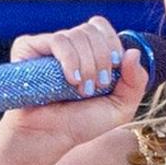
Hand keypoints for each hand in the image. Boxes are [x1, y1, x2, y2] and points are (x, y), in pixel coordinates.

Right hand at [0, 15, 147, 151]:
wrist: (50, 137)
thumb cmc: (80, 124)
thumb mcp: (120, 108)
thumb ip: (136, 82)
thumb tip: (134, 52)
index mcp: (88, 52)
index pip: (101, 27)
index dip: (112, 44)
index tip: (113, 72)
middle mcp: (69, 45)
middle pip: (92, 29)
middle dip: (101, 59)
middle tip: (97, 86)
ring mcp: (49, 45)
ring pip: (77, 35)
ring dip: (86, 65)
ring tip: (81, 89)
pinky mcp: (29, 47)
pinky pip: (58, 40)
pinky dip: (70, 60)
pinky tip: (70, 80)